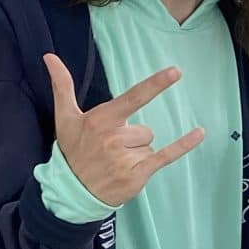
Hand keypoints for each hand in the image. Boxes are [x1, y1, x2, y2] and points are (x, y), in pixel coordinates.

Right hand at [42, 54, 201, 208]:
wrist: (72, 191)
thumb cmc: (73, 151)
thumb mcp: (65, 118)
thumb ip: (62, 86)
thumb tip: (49, 57)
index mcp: (101, 119)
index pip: (134, 98)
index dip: (155, 84)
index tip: (175, 72)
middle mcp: (114, 137)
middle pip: (145, 128)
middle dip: (132, 138)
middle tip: (111, 151)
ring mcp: (126, 157)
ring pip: (150, 144)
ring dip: (138, 153)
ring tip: (117, 163)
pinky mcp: (138, 174)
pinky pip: (166, 155)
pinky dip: (183, 145)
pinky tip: (200, 133)